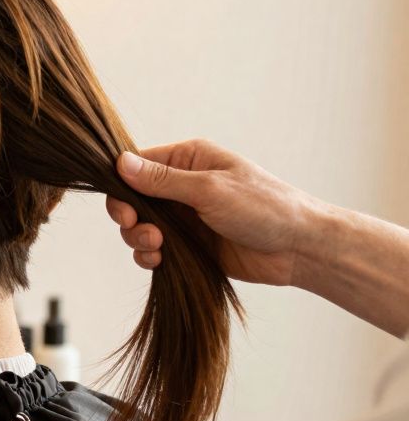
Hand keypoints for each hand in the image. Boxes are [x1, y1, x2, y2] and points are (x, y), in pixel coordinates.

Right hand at [106, 139, 321, 285]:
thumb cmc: (264, 208)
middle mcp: (182, 185)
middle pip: (133, 198)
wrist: (299, 249)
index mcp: (188, 160)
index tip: (126, 209)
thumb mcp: (209, 189)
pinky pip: (154, 248)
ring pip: (139, 225)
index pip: (137, 165)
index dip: (122, 186)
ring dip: (139, 238)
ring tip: (158, 247)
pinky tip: (160, 260)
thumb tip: (120, 163)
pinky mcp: (188, 244)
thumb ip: (162, 180)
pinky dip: (149, 255)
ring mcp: (185, 216)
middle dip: (130, 217)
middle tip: (144, 231)